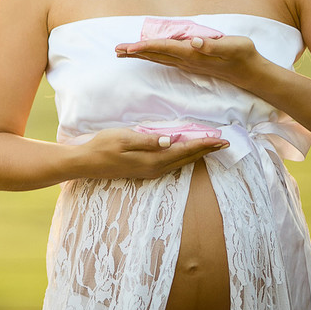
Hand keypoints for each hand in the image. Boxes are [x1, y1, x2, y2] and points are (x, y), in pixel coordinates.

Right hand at [80, 127, 228, 179]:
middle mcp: (155, 168)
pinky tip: (186, 154)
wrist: (86, 163)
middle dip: (206, 150)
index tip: (220, 139)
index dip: (203, 144)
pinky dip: (184, 158)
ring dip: (197, 154)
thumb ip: (147, 140)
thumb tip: (169, 140)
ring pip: (181, 163)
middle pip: (187, 159)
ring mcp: (150, 171)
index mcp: (152, 160)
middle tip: (224, 143)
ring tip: (210, 147)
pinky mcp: (145, 170)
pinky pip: (172, 164)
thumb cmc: (103, 146)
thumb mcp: (124, 138)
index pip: (184, 150)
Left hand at [114, 34, 267, 87]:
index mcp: (193, 54)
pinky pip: (166, 58)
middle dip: (135, 53)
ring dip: (141, 55)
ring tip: (123, 53)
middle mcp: (187, 60)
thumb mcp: (233, 47)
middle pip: (156, 55)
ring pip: (159, 58)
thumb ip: (214, 45)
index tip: (129, 48)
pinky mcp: (191, 63)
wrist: (251, 73)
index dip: (146, 47)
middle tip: (116, 50)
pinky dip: (152, 55)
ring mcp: (188, 63)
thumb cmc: (243, 56)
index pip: (165, 49)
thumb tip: (195, 42)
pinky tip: (146, 55)